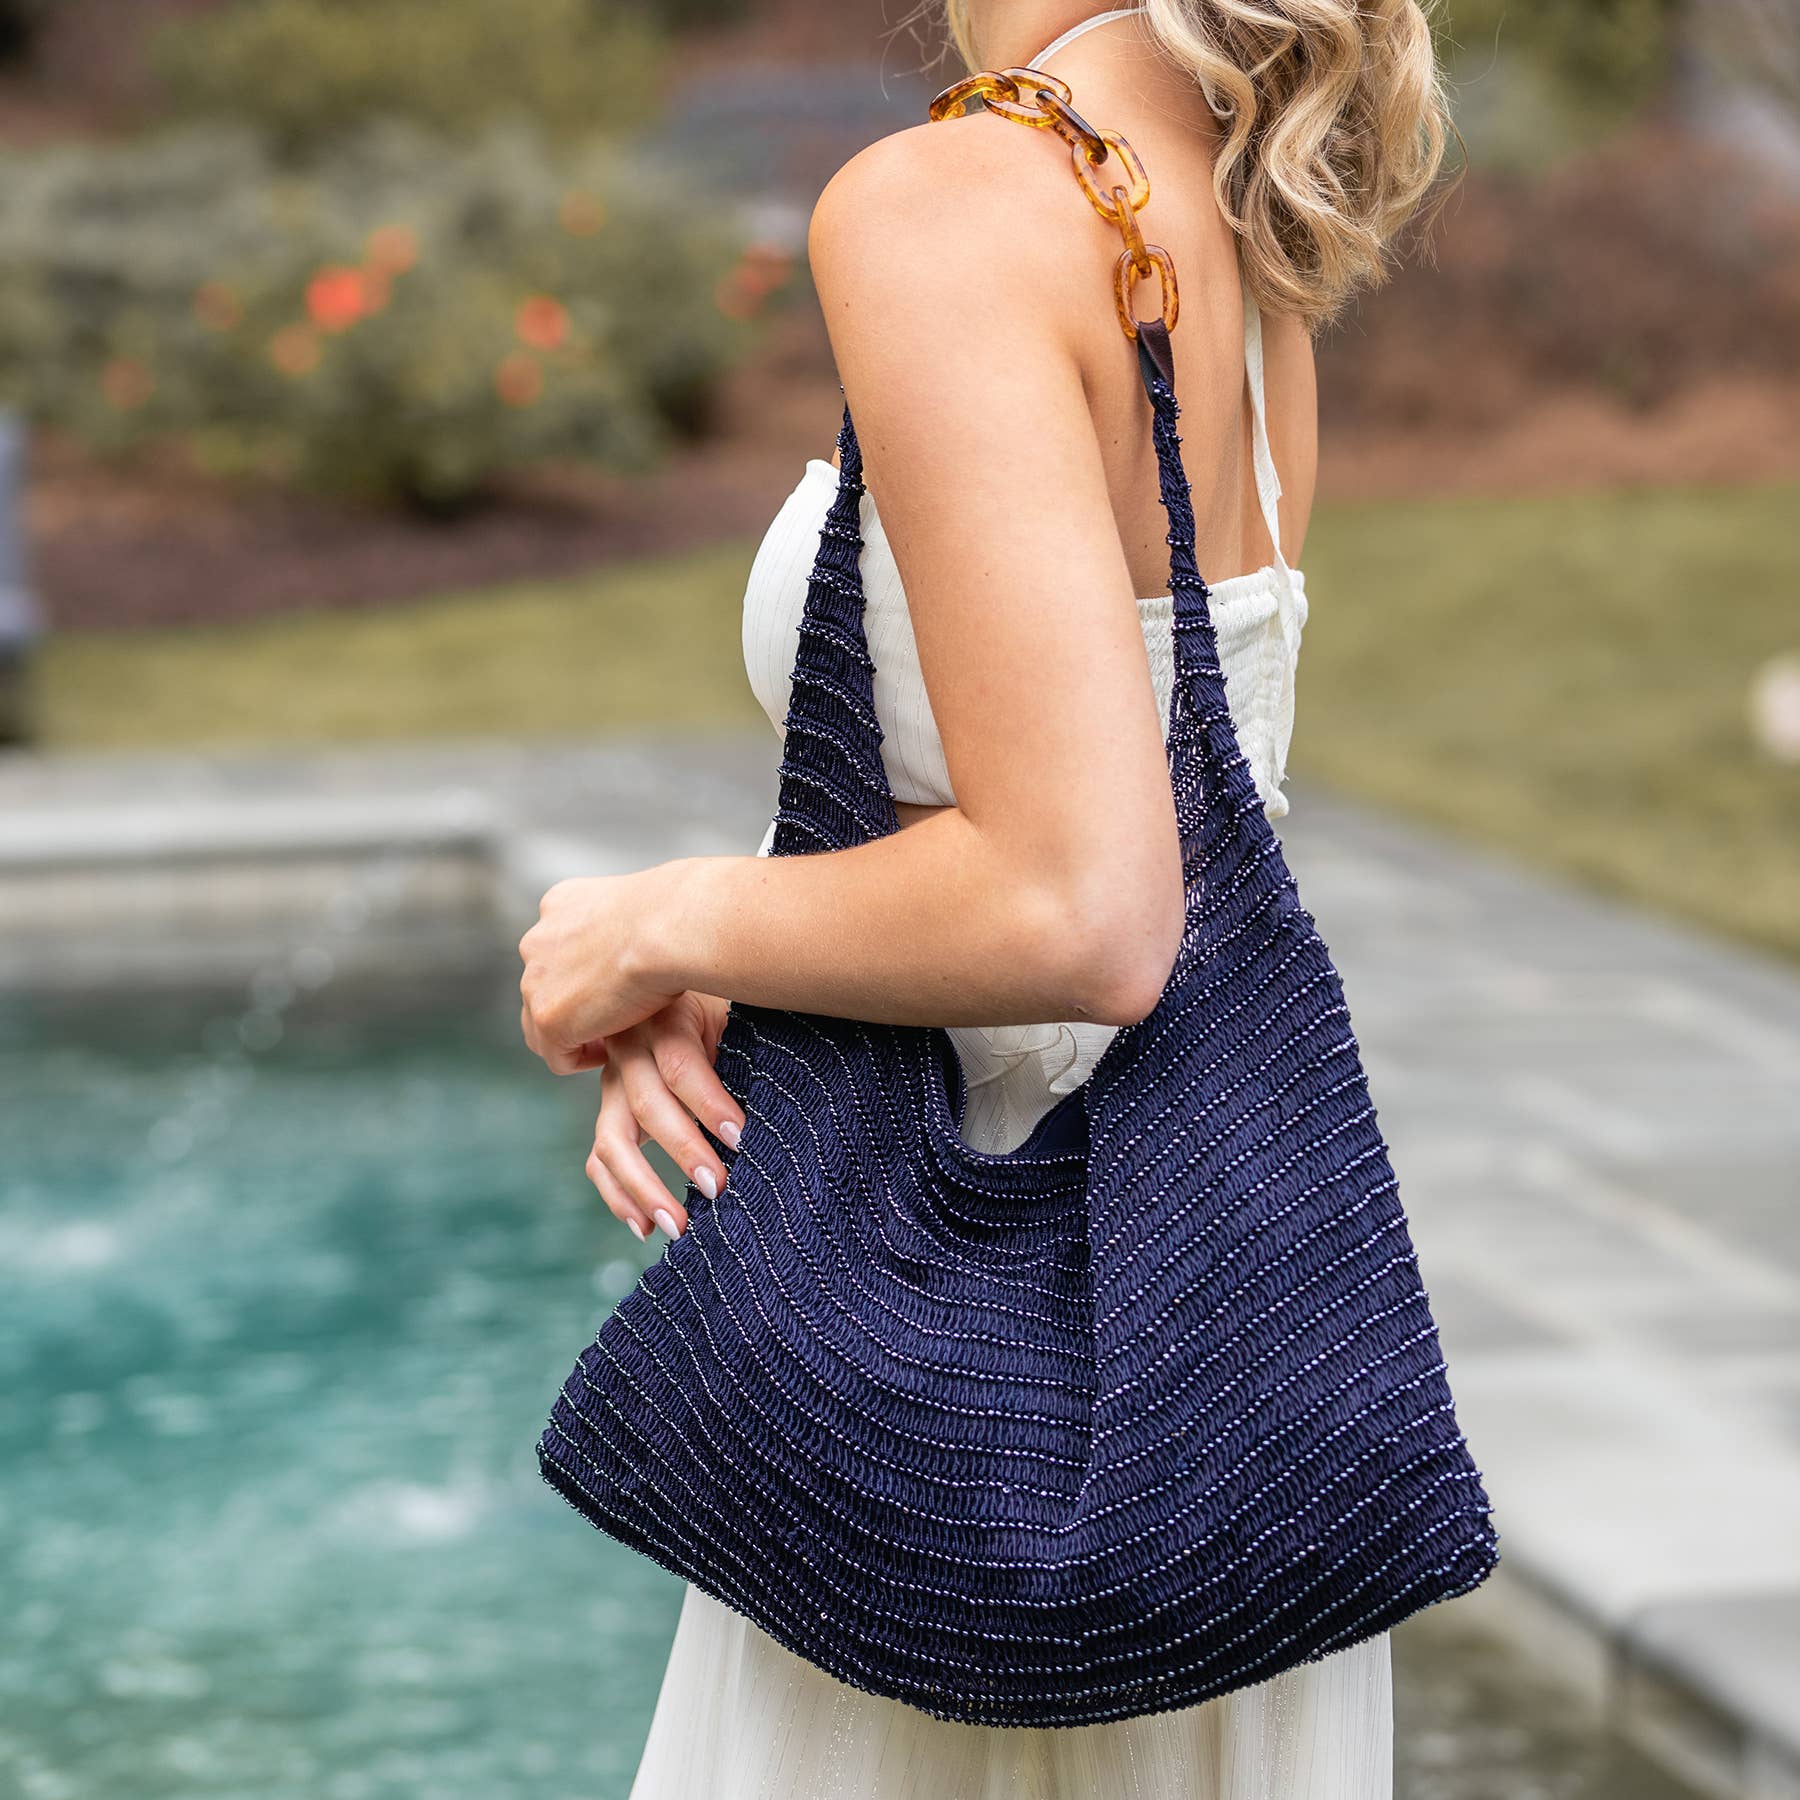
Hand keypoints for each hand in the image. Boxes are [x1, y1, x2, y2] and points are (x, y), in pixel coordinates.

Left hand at [519, 873, 680, 1073]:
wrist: (667, 930)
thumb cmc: (673, 917)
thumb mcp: (638, 908)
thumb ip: (622, 926)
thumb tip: (640, 944)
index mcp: (560, 905)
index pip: (557, 950)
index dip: (584, 976)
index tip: (615, 989)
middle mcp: (538, 940)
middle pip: (542, 987)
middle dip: (573, 1005)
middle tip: (613, 1019)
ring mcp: (536, 981)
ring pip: (541, 1023)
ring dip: (573, 1035)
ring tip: (610, 1042)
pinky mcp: (547, 1017)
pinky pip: (556, 1055)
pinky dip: (581, 1059)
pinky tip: (610, 1053)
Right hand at [586, 991, 743, 1241]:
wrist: (680, 998)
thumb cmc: (726, 1015)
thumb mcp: (734, 1018)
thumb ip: (746, 1048)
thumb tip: (777, 1104)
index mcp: (664, 1021)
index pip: (681, 1065)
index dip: (709, 1103)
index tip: (741, 1139)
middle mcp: (628, 1052)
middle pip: (647, 1104)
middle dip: (684, 1149)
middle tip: (719, 1186)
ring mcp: (613, 1086)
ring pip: (612, 1140)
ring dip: (643, 1186)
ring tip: (677, 1225)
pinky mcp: (609, 1115)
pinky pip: (600, 1161)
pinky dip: (618, 1196)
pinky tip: (644, 1227)